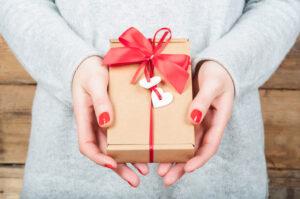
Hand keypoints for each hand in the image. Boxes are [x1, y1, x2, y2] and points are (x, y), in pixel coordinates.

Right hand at [72, 56, 148, 186]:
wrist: (93, 65)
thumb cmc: (90, 71)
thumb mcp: (95, 82)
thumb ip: (100, 100)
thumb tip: (106, 123)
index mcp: (84, 118)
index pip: (87, 145)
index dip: (98, 158)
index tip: (113, 164)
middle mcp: (95, 125)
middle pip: (104, 152)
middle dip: (119, 167)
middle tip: (135, 180)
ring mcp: (106, 123)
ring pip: (115, 147)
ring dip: (129, 160)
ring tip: (144, 171)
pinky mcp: (117, 119)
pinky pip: (124, 135)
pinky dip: (133, 144)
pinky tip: (145, 152)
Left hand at [157, 60, 234, 185]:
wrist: (213, 65)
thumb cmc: (217, 74)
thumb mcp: (213, 85)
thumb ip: (204, 101)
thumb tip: (193, 119)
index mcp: (218, 121)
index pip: (210, 146)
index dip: (200, 159)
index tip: (187, 169)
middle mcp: (206, 126)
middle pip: (194, 151)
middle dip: (181, 166)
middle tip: (166, 179)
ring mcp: (195, 122)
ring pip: (184, 145)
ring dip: (173, 158)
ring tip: (159, 170)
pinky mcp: (185, 115)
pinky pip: (177, 132)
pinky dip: (169, 142)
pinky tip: (158, 149)